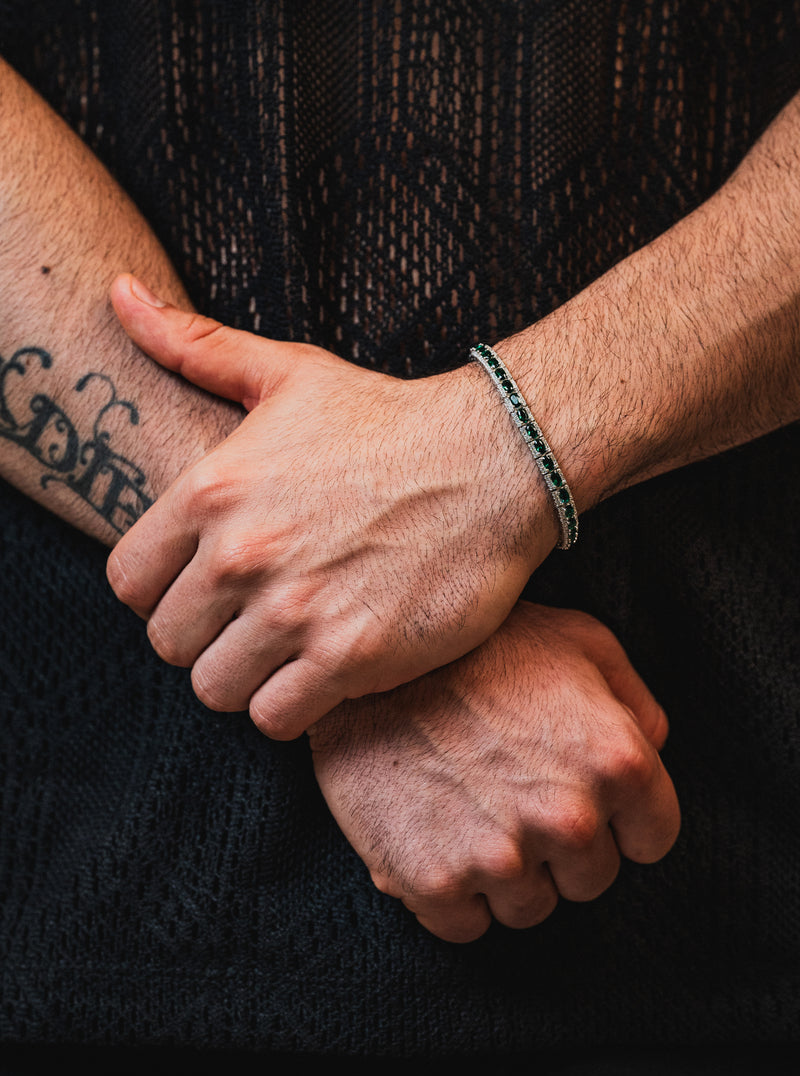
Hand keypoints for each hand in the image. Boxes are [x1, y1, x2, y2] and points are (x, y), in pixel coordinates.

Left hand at [106, 275, 556, 738]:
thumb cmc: (389, 420)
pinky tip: (322, 672)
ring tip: (286, 648)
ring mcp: (296, 609)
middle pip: (168, 643)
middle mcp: (243, 554)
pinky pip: (276, 718)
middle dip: (203, 637)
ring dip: (246, 677)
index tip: (202, 587)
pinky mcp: (351, 656)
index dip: (160, 592)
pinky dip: (293, 706)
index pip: (128, 582)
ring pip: (215, 689)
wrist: (496, 460)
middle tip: (250, 621)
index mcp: (212, 490)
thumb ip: (196, 346)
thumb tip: (119, 296)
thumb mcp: (287, 372)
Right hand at [309, 603, 678, 942]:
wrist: (367, 663)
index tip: (578, 797)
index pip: (652, 839)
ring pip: (530, 907)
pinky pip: (466, 926)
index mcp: (617, 760)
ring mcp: (501, 856)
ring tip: (471, 810)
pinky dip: (452, 894)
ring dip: (506, 873)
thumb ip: (633, 699)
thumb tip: (654, 747)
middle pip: (590, 879)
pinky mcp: (434, 882)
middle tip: (514, 795)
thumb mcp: (578, 640)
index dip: (618, 819)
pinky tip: (437, 837)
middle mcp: (569, 817)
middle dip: (560, 847)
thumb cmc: (478, 645)